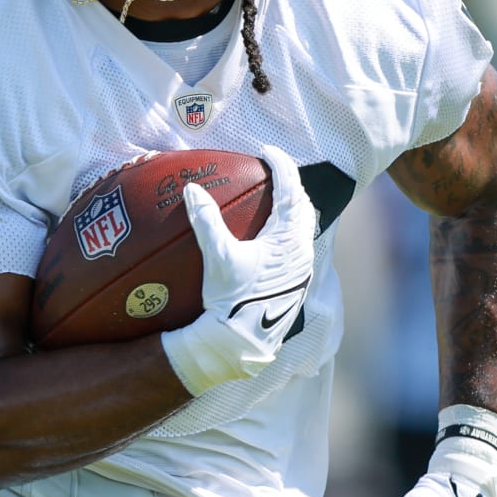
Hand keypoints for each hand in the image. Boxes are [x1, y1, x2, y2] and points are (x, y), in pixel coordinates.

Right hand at [160, 145, 315, 394]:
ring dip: (293, 210)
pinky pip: (299, 247)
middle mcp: (301, 252)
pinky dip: (289, 232)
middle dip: (291, 185)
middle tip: (273, 173)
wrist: (241, 345)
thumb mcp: (217, 257)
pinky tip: (271, 239)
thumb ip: (206, 221)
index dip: (282, 166)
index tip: (267, 151)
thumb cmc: (230, 301)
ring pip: (305, 229)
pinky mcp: (297, 286)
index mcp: (287, 240)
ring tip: (274, 201)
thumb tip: (192, 190)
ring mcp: (302, 271)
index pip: (291, 190)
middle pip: (305, 207)